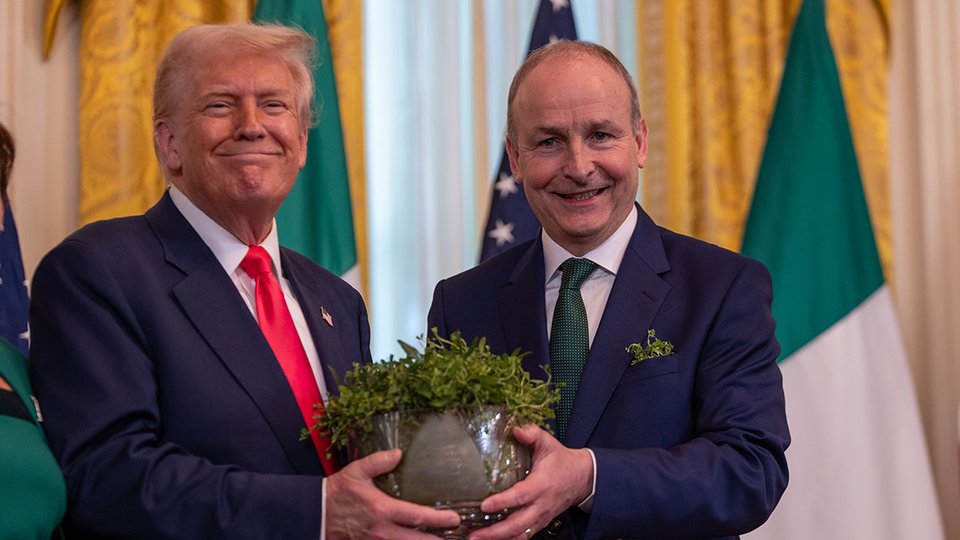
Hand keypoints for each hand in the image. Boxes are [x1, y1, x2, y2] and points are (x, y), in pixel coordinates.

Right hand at [325, 449, 460, 538]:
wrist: (315, 514)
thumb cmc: (337, 492)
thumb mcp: (356, 471)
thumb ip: (378, 461)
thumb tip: (399, 453)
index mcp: (382, 510)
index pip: (417, 517)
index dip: (438, 520)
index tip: (455, 519)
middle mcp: (383, 531)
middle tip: (459, 538)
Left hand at [467, 425, 592, 539]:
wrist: (581, 478)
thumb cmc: (561, 460)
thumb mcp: (548, 443)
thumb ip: (532, 434)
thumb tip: (516, 430)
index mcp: (542, 485)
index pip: (520, 496)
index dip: (502, 502)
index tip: (484, 505)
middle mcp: (541, 505)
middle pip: (517, 525)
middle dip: (494, 533)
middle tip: (472, 535)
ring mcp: (540, 518)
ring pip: (519, 535)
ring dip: (497, 539)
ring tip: (474, 538)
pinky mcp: (538, 524)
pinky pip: (522, 536)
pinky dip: (506, 539)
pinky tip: (488, 537)